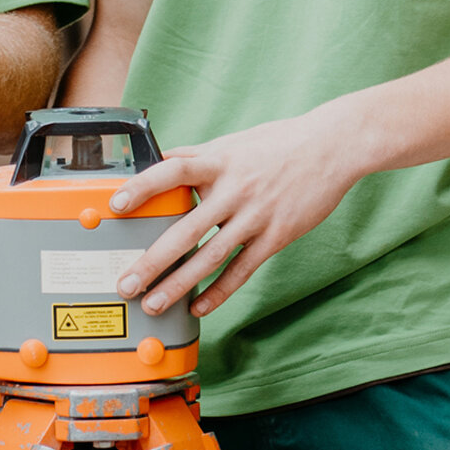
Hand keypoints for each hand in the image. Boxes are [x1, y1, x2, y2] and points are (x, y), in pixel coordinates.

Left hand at [108, 108, 366, 316]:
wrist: (333, 147)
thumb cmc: (279, 143)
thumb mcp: (234, 142)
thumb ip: (197, 155)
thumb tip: (160, 158)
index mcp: (220, 161)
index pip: (173, 170)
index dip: (143, 186)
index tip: (116, 204)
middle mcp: (235, 190)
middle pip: (186, 230)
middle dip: (153, 261)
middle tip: (125, 283)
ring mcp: (256, 216)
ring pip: (211, 257)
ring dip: (179, 285)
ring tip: (154, 304)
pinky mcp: (277, 236)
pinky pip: (243, 269)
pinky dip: (219, 291)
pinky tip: (199, 308)